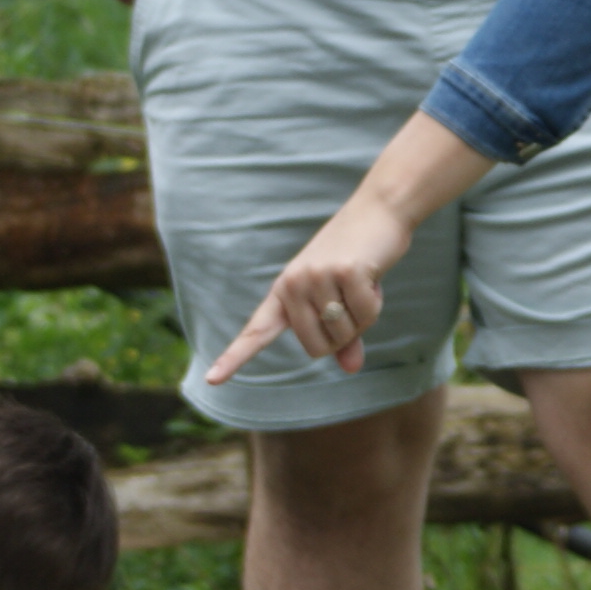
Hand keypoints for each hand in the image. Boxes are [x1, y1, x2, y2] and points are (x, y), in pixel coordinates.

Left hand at [200, 189, 412, 383]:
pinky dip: (375, 303)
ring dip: (362, 317)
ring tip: (361, 283)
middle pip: (316, 348)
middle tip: (352, 303)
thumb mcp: (342, 297)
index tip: (212, 379)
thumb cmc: (357, 257)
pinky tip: (372, 277)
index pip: (256, 331)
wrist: (378, 210)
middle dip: (343, 336)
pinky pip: (366, 316)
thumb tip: (352, 369)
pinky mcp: (344, 272)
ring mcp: (316, 276)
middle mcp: (293, 284)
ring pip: (343, 333)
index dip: (234, 357)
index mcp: (283, 292)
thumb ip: (343, 337)